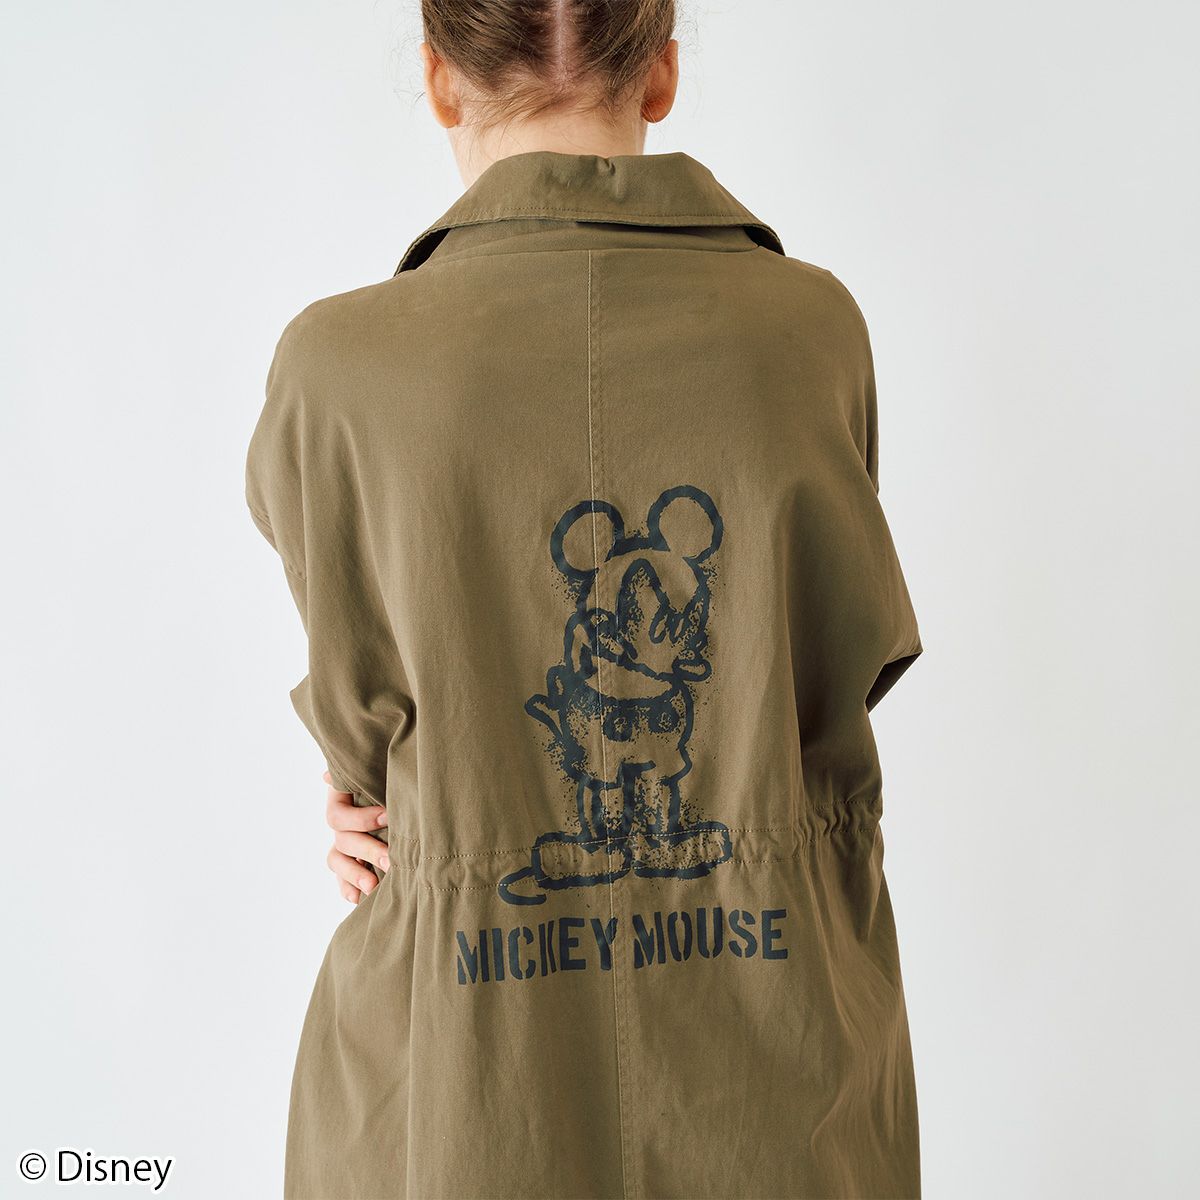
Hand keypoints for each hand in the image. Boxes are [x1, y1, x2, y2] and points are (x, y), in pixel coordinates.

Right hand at [323, 770, 388, 903]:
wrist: (401, 791)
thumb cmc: (389, 777)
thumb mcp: (378, 772)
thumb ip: (360, 775)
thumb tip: (327, 776)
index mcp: (343, 800)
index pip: (337, 816)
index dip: (360, 819)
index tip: (387, 816)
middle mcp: (342, 824)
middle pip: (343, 841)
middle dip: (367, 851)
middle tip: (390, 859)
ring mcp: (344, 844)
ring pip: (337, 862)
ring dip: (354, 874)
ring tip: (373, 885)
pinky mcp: (353, 862)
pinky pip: (342, 880)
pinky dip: (348, 889)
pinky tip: (359, 899)